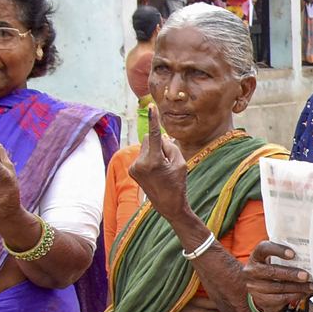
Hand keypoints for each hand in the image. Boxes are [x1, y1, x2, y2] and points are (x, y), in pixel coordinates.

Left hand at [126, 105, 189, 219]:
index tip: (151, 107)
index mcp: (154, 161)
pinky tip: (155, 172)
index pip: (153, 136)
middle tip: (168, 160)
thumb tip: (158, 136)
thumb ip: (169, 146)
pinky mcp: (132, 170)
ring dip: (153, 151)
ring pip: (144, 147)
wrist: (168, 204)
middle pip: (148, 140)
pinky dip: (149, 158)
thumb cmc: (178, 184)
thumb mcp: (180, 163)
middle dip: (158, 143)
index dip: (153, 120)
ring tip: (161, 168)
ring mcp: (134, 167)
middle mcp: (140, 163)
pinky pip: (141, 155)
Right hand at [243, 240, 312, 311]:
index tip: (292, 254)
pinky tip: (304, 292)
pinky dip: (295, 295)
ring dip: (298, 287)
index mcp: (256, 257)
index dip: (277, 250)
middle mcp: (252, 271)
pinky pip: (281, 298)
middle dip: (291, 274)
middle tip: (306, 275)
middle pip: (272, 272)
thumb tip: (308, 255)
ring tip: (310, 285)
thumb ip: (285, 257)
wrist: (258, 288)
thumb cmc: (270, 269)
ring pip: (279, 287)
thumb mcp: (272, 260)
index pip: (263, 249)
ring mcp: (255, 287)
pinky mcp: (262, 299)